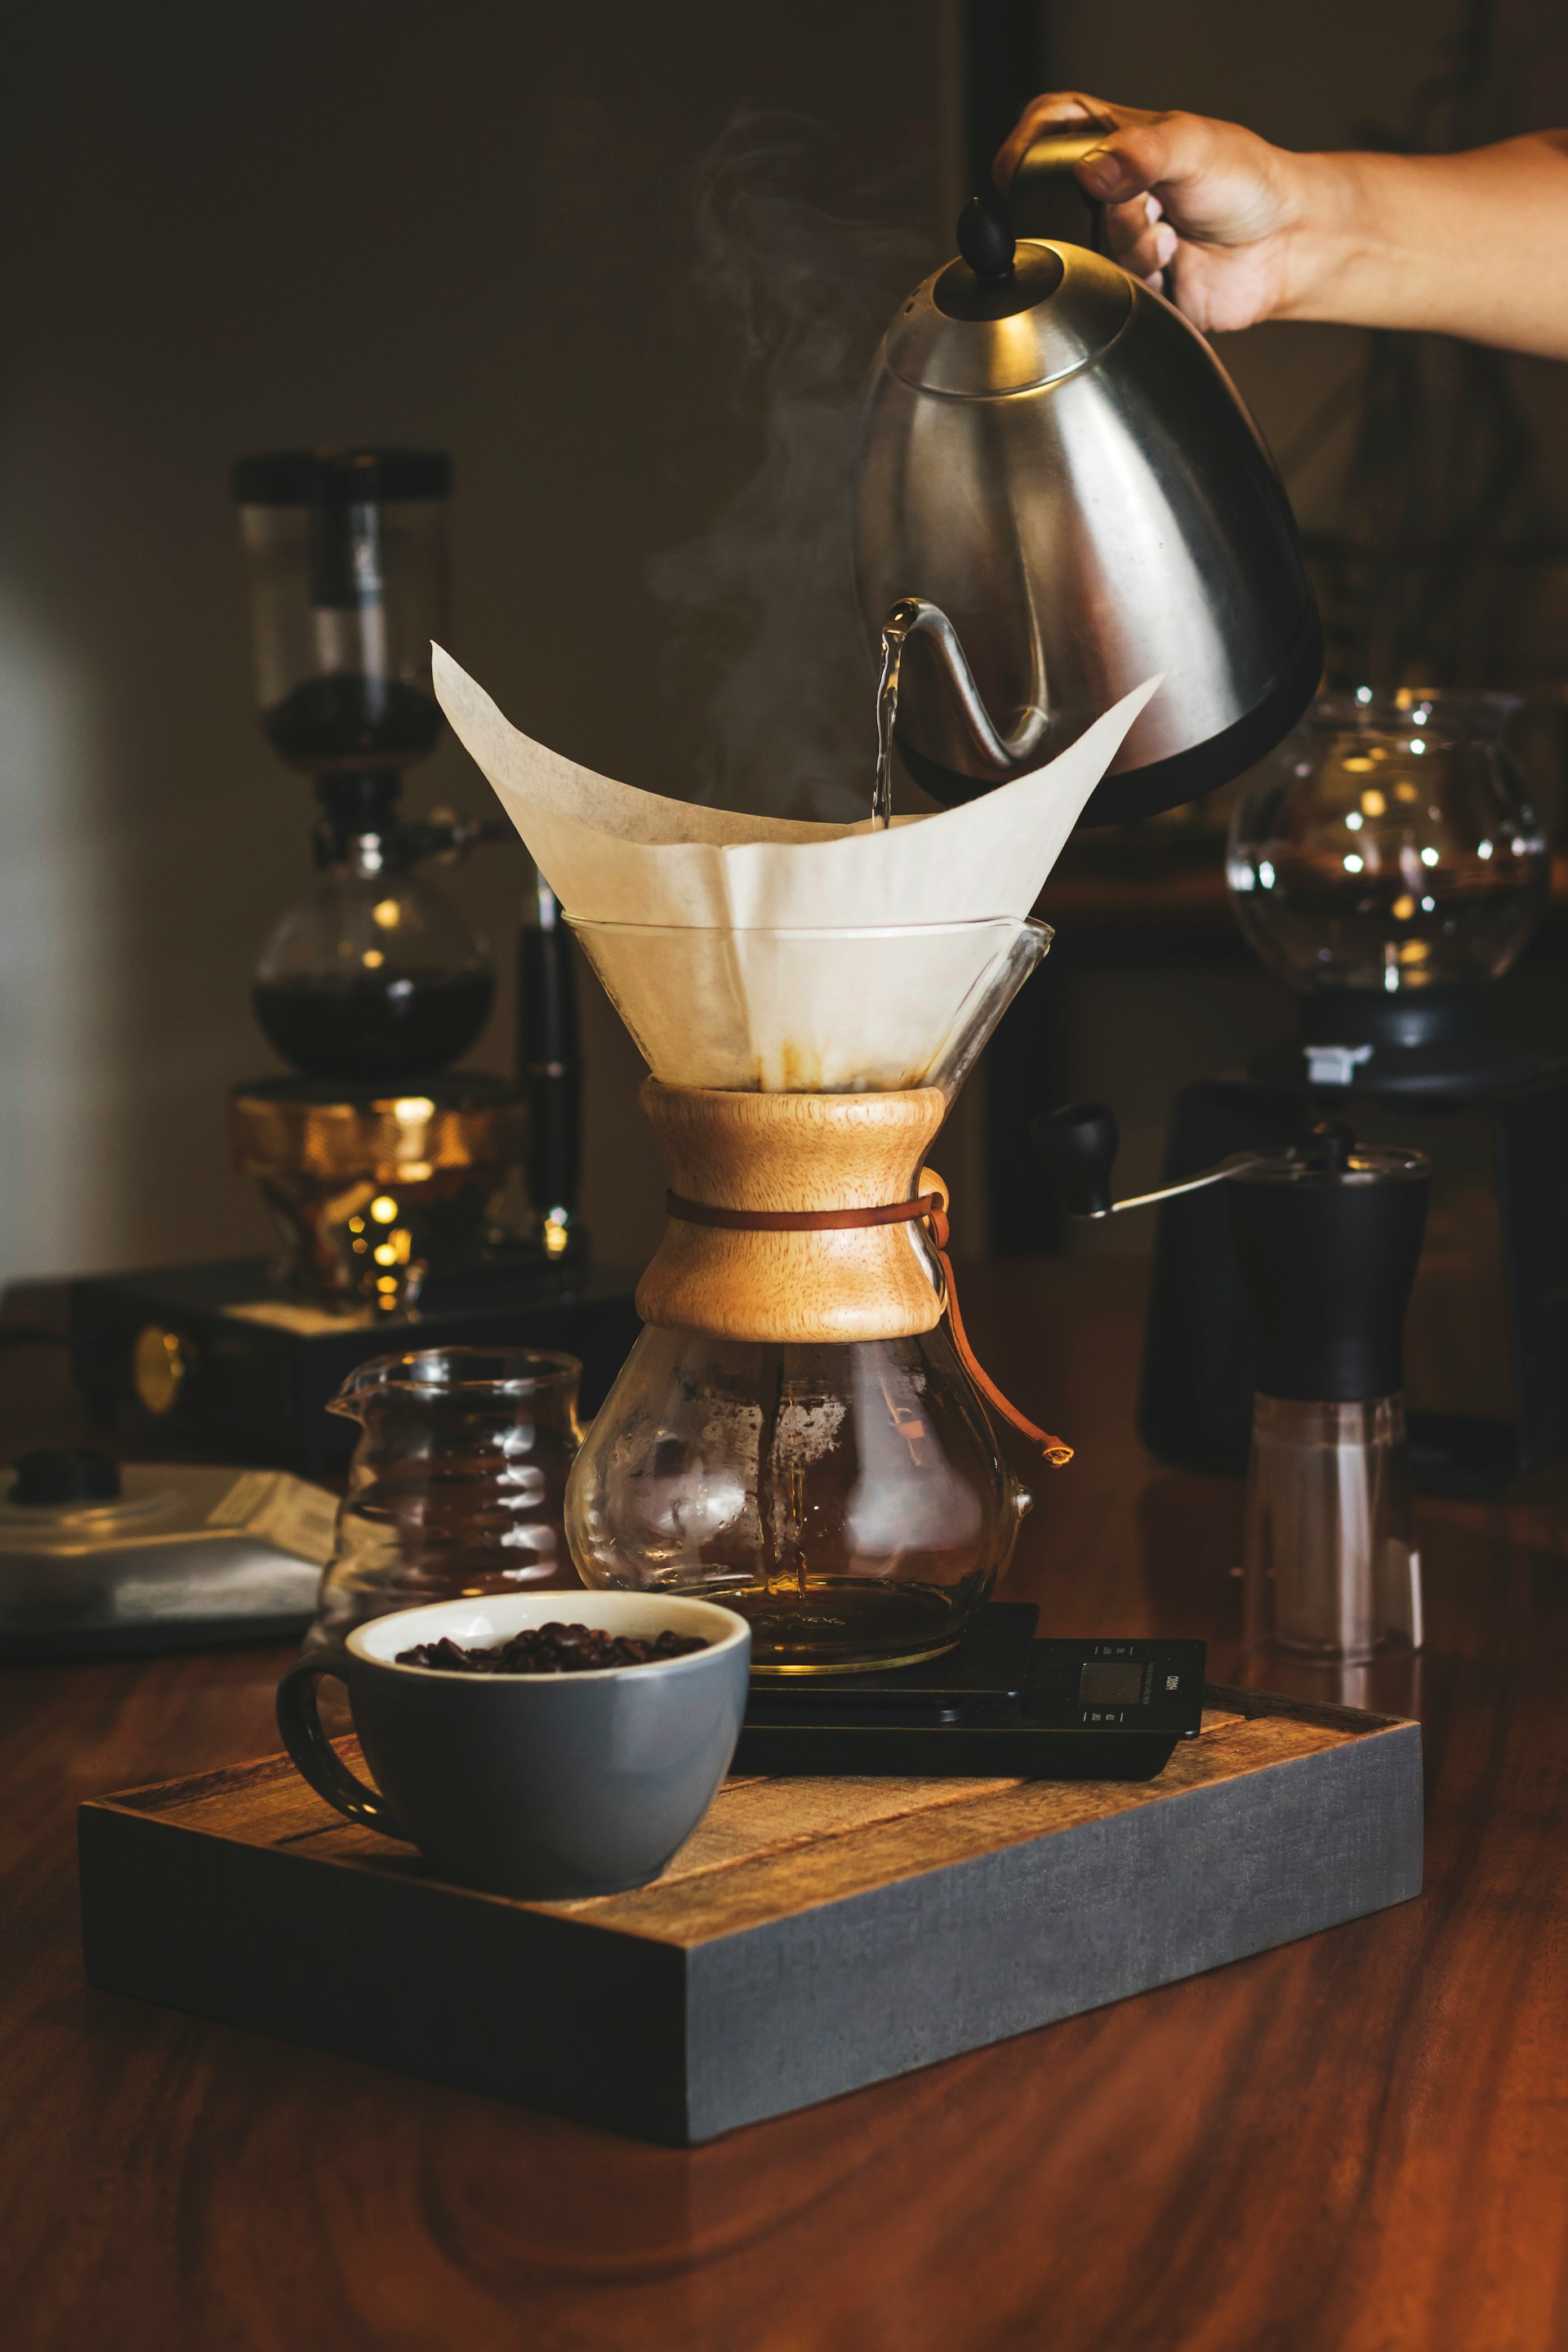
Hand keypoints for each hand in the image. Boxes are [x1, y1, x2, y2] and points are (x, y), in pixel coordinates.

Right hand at [994, 92, 1314, 333]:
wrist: (1283, 245)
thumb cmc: (1247, 182)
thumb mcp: (1193, 144)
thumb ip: (1140, 152)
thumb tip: (1092, 170)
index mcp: (1113, 141)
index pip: (1048, 128)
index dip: (1027, 146)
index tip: (1025, 169)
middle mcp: (1107, 190)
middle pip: (1058, 203)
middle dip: (1104, 212)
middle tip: (1146, 203)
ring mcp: (1115, 238)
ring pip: (1083, 252)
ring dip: (1128, 247)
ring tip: (1170, 236)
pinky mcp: (1128, 284)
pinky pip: (1107, 292)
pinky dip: (1140, 280)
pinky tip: (1172, 264)